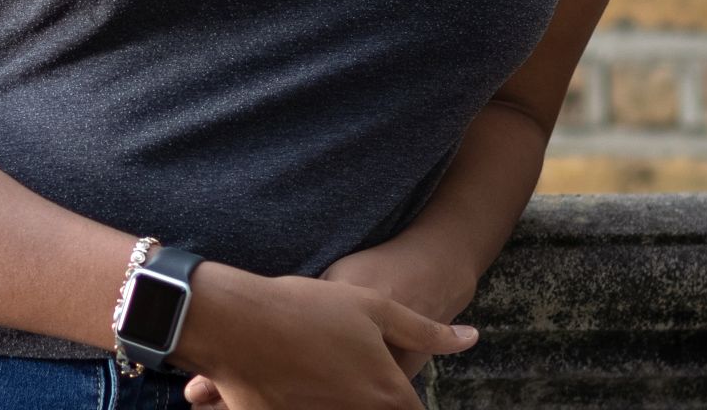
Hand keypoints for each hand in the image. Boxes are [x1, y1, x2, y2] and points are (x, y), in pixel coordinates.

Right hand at [182, 249, 468, 407]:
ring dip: (337, 399)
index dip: (407, 399)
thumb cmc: (305, 308)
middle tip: (342, 367)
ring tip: (318, 373)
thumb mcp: (374, 307)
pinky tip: (296, 384)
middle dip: (370, 397)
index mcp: (387, 393)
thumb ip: (426, 329)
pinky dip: (309, 405)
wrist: (235, 322)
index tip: (392, 383)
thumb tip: (471, 338)